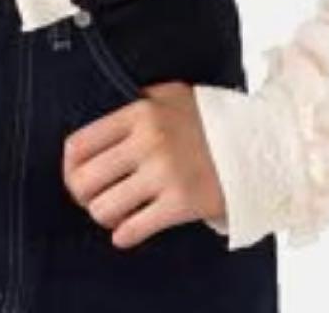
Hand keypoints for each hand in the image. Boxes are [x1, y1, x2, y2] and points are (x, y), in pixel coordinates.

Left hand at [62, 81, 226, 248]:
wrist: (259, 145)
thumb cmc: (211, 120)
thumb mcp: (169, 95)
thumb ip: (136, 104)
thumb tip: (105, 126)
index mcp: (138, 113)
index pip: (80, 144)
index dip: (69, 166)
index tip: (75, 174)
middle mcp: (146, 142)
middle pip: (85, 180)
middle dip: (82, 195)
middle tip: (92, 198)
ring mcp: (163, 174)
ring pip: (104, 208)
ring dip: (104, 215)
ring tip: (113, 213)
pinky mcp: (181, 204)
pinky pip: (134, 228)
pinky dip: (124, 234)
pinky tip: (125, 232)